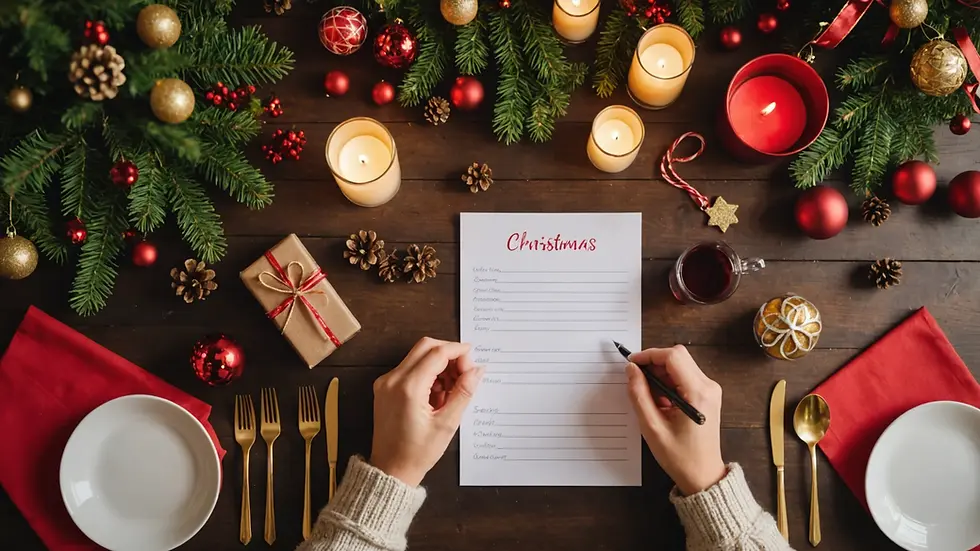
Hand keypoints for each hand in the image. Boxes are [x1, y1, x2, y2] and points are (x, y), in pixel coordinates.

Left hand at [370, 337, 483, 485]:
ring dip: (439, 364)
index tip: (472, 362)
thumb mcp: (447, 424)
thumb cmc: (417, 452)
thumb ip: (463, 392)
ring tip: (451, 390)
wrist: (390, 469)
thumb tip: (477, 370)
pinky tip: (437, 394)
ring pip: (418, 355)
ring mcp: (386, 382)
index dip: (458, 352)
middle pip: (426, 347)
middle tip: (464, 372)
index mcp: (408, 388)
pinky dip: (427, 373)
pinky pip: (410, 368)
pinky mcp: (384, 387)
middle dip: (449, 354)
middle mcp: (392, 379)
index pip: (437, 353)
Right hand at [625, 345, 725, 495]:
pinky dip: (669, 382)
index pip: (673, 357)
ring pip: (680, 365)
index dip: (649, 355)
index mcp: (698, 393)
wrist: (702, 475)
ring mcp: (710, 390)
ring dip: (661, 374)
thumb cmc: (680, 456)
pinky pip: (685, 377)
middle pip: (678, 357)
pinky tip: (660, 401)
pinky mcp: (707, 395)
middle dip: (654, 363)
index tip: (632, 363)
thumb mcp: (652, 426)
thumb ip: (639, 394)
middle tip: (637, 379)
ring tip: (649, 396)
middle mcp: (708, 387)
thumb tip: (631, 370)